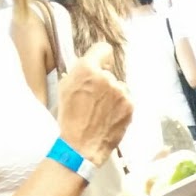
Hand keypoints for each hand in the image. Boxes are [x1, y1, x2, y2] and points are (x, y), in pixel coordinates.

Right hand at [57, 43, 131, 164]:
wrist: (80, 145)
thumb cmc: (70, 118)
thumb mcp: (65, 87)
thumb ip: (80, 71)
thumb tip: (91, 64)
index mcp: (87, 69)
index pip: (104, 49)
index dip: (102, 57)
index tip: (103, 64)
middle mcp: (106, 77)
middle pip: (110, 73)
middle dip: (104, 82)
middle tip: (94, 99)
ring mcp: (120, 92)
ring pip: (119, 87)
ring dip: (113, 95)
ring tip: (101, 111)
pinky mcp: (130, 106)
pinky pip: (127, 100)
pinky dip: (120, 107)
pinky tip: (109, 117)